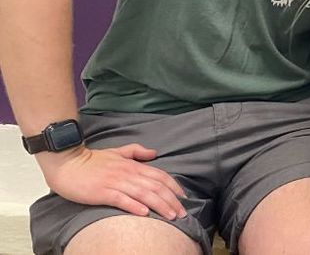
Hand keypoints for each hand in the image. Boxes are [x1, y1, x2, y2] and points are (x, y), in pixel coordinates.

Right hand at [38, 143, 187, 219]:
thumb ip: (136, 152)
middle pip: (155, 186)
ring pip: (143, 194)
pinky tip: (145, 214)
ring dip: (159, 205)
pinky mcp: (102, 192)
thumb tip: (154, 153)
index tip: (184, 197)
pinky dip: (135, 206)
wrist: (68, 162)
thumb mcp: (117, 152)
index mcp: (133, 165)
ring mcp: (115, 182)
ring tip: (171, 216)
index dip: (173, 186)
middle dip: (171, 200)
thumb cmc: (92, 160)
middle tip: (183, 213)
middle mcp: (128, 173)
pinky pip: (122, 199)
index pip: (159, 175)